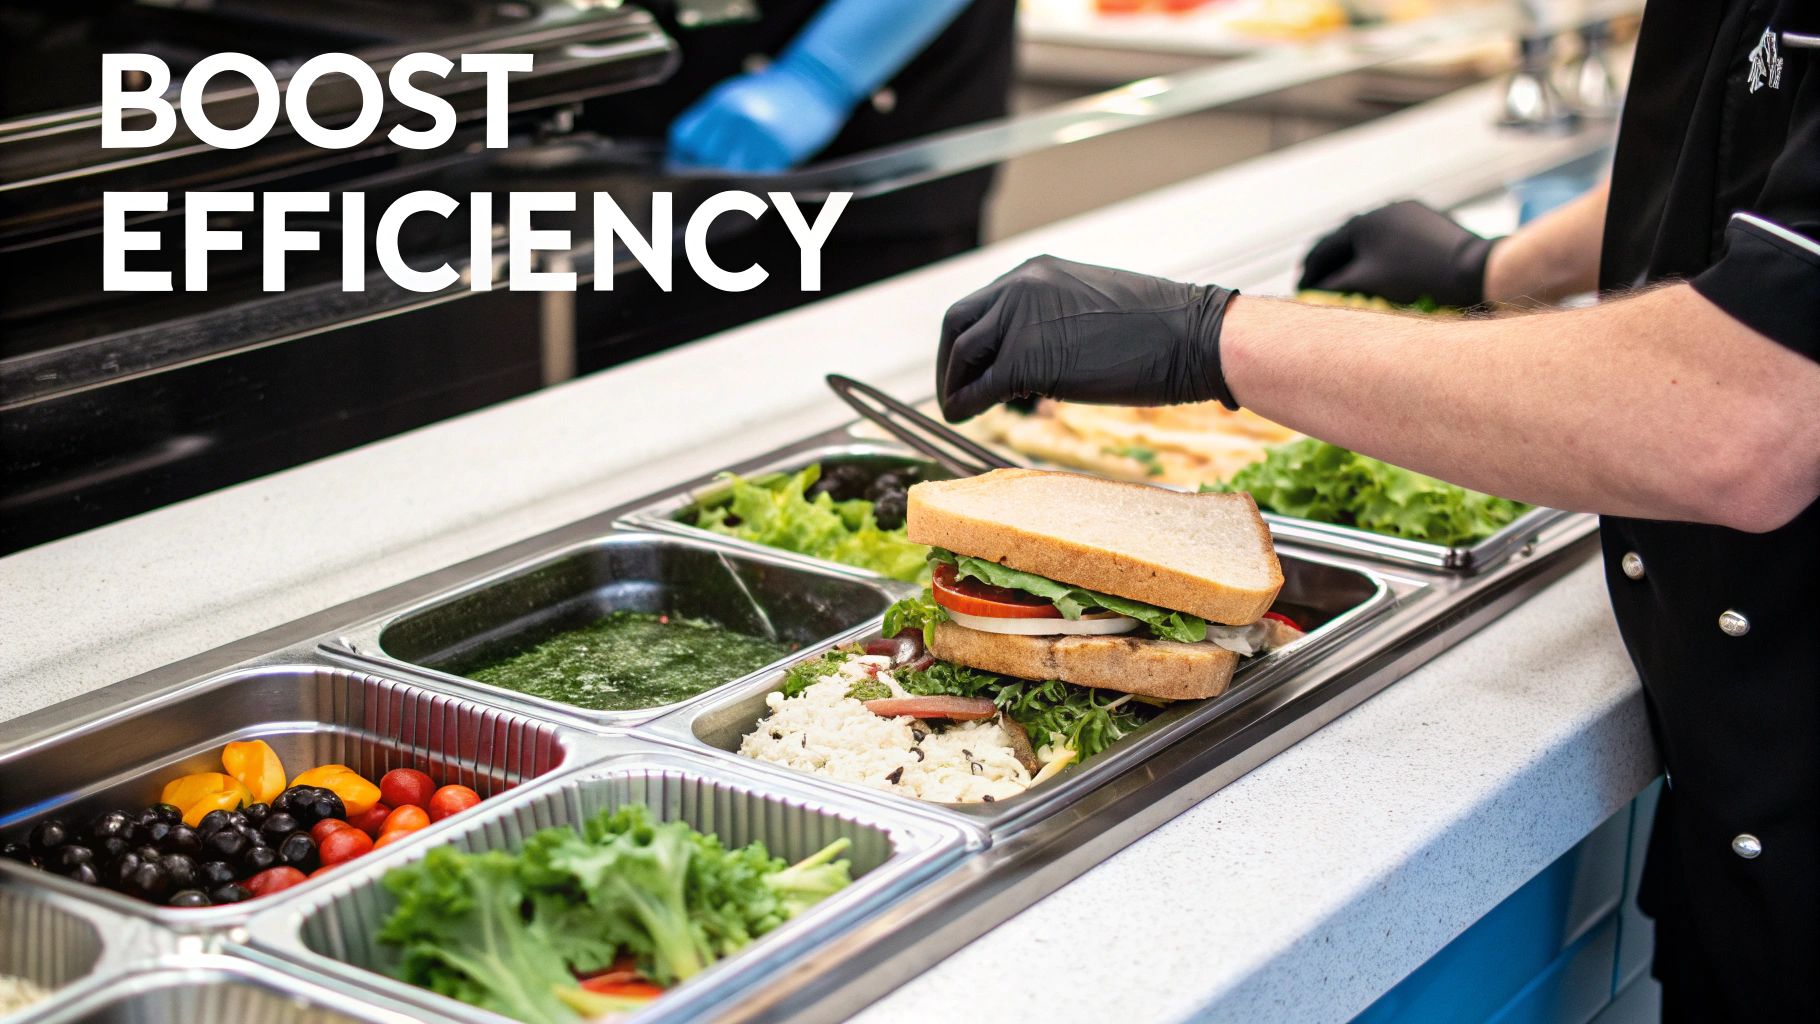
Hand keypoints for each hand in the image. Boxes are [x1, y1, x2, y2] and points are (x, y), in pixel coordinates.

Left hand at [668, 63, 849, 172]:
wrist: (816, 81)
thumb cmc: (775, 90)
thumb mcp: (735, 94)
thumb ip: (712, 122)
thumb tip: (688, 156)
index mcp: (721, 103)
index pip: (684, 139)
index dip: (680, 157)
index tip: (686, 167)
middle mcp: (736, 119)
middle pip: (703, 160)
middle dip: (703, 174)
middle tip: (708, 185)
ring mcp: (758, 136)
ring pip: (728, 175)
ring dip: (727, 186)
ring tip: (730, 191)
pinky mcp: (780, 152)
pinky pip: (757, 181)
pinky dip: (753, 189)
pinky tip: (754, 189)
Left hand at [936, 255, 1237, 421]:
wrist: (1191, 337)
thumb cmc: (1159, 329)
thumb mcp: (1092, 308)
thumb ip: (1053, 320)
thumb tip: (1033, 353)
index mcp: (1035, 272)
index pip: (980, 303)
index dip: (967, 338)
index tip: (967, 365)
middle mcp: (1020, 286)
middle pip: (958, 323)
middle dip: (949, 360)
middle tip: (952, 389)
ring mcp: (1020, 320)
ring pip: (963, 354)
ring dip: (954, 385)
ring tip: (958, 409)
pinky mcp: (1025, 358)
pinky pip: (980, 387)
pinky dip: (963, 405)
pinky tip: (963, 418)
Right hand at [1298, 200, 1496, 307]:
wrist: (1475, 269)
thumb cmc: (1416, 279)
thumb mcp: (1366, 284)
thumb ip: (1333, 287)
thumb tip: (1313, 291)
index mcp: (1361, 221)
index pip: (1323, 250)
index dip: (1308, 274)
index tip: (1299, 291)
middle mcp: (1382, 208)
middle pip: (1346, 241)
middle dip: (1331, 265)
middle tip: (1318, 285)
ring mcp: (1408, 211)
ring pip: (1372, 238)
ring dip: (1357, 258)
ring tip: (1349, 279)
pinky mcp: (1429, 220)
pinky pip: (1395, 238)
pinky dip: (1382, 254)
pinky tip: (1385, 269)